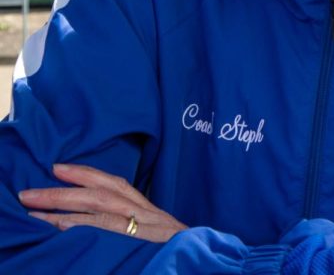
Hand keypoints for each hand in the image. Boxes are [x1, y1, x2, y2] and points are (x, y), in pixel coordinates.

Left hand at [18, 162, 187, 242]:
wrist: (206, 262)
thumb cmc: (179, 252)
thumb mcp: (160, 238)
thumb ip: (138, 228)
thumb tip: (99, 225)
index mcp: (151, 211)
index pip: (118, 185)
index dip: (87, 174)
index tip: (59, 168)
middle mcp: (149, 214)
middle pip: (105, 192)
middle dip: (65, 189)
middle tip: (29, 192)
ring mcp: (146, 227)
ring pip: (103, 207)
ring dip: (64, 205)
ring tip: (34, 208)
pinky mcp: (142, 242)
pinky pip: (107, 229)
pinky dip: (81, 225)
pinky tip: (59, 227)